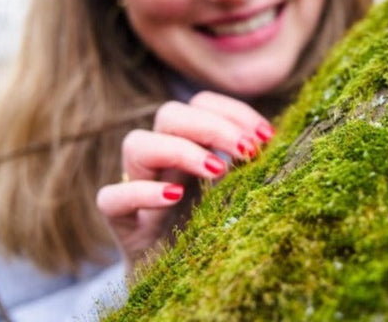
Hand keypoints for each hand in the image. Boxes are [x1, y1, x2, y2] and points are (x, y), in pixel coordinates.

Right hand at [96, 91, 274, 266]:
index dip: (232, 111)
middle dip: (212, 125)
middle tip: (248, 151)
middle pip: (169, 114)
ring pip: (136, 143)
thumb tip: (275, 144)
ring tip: (216, 170)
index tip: (266, 137)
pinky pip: (112, 197)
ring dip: (179, 149)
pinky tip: (174, 198)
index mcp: (191, 146)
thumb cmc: (213, 232)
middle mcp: (162, 160)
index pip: (200, 104)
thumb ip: (248, 168)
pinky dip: (142, 192)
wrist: (182, 284)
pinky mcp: (120, 221)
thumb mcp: (237, 193)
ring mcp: (136, 186)